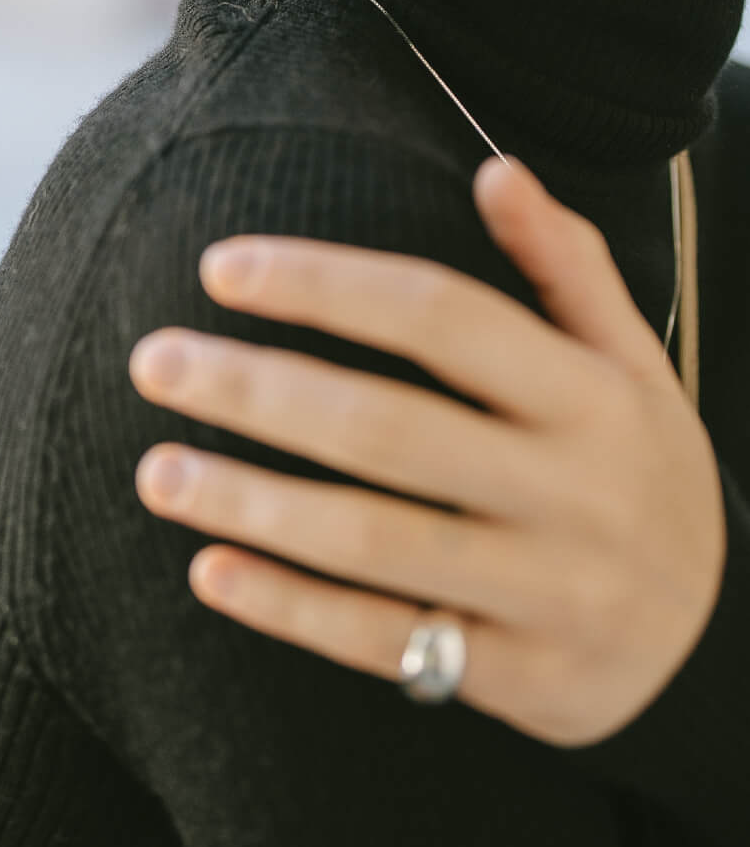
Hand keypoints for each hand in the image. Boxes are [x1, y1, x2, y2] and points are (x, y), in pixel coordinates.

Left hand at [127, 155, 726, 746]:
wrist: (722, 642)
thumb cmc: (638, 467)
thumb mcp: (631, 362)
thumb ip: (565, 265)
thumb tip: (497, 168)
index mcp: (591, 396)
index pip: (440, 315)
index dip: (325, 285)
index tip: (221, 266)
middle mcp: (572, 491)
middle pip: (387, 427)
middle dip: (257, 390)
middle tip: (153, 361)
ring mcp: (548, 591)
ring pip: (374, 540)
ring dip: (251, 503)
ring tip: (155, 469)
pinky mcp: (519, 678)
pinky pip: (387, 641)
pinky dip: (291, 609)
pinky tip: (209, 570)